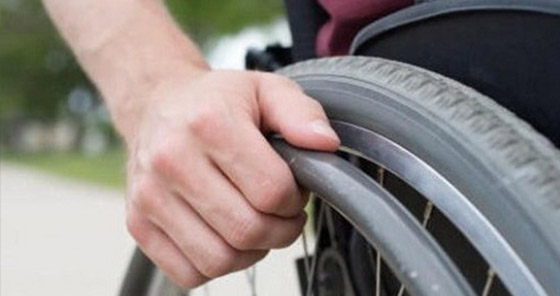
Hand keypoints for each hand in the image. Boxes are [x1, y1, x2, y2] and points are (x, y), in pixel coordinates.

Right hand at [124, 70, 338, 287]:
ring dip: (251, 251)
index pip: (271, 191)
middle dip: (280, 230)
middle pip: (247, 230)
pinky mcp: (138, 223)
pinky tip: (224, 236)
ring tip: (255, 224)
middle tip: (282, 213)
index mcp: (209, 124)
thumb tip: (326, 145)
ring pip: (219, 259)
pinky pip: (188, 273)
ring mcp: (150, 196)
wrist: (158, 106)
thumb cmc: (214, 102)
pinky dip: (216, 265)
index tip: (293, 191)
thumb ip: (301, 113)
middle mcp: (171, 161)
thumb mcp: (266, 90)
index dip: (295, 199)